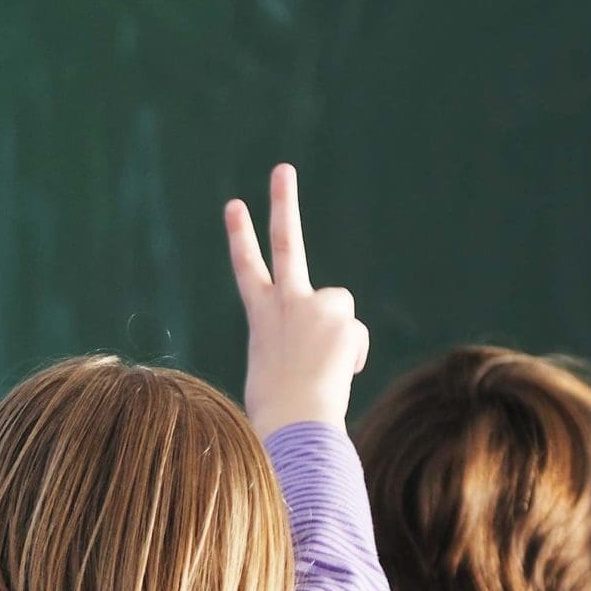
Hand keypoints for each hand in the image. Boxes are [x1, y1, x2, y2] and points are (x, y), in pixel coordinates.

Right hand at [225, 164, 368, 435]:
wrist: (291, 421)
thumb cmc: (279, 413)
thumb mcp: (276, 373)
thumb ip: (296, 347)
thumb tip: (330, 349)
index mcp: (261, 317)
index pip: (247, 268)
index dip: (241, 236)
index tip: (235, 204)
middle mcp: (283, 302)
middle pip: (286, 242)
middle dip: (283, 203)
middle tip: (283, 169)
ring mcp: (310, 304)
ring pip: (338, 308)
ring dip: (338, 338)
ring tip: (321, 368)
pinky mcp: (339, 315)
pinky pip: (355, 337)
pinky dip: (351, 356)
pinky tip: (337, 374)